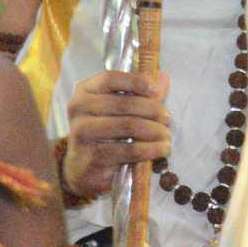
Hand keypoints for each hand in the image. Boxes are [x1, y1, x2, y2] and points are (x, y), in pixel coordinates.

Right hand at [61, 70, 165, 205]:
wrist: (85, 169)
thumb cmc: (105, 135)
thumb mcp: (120, 111)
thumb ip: (140, 94)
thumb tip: (163, 77)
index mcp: (84, 92)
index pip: (110, 79)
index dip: (136, 82)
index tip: (156, 90)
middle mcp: (79, 109)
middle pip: (124, 103)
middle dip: (153, 110)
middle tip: (168, 118)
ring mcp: (82, 133)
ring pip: (128, 126)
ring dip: (155, 130)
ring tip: (166, 135)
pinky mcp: (92, 156)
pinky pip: (129, 150)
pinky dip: (151, 149)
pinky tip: (161, 149)